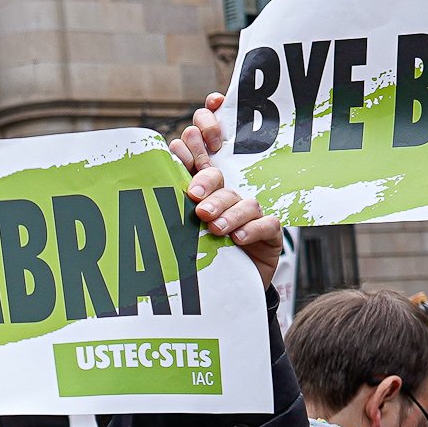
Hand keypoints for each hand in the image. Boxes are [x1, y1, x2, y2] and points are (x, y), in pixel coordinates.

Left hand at [174, 92, 283, 285]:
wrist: (226, 292)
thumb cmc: (200, 260)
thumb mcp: (181, 233)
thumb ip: (171, 206)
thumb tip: (157, 170)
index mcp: (204, 190)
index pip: (202, 153)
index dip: (202, 134)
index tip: (192, 135)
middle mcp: (228, 196)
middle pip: (219, 176)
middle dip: (207, 182)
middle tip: (195, 198)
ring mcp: (251, 213)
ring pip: (242, 201)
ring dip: (227, 212)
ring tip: (213, 227)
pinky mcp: (270, 233)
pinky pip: (266, 224)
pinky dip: (251, 230)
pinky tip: (237, 238)